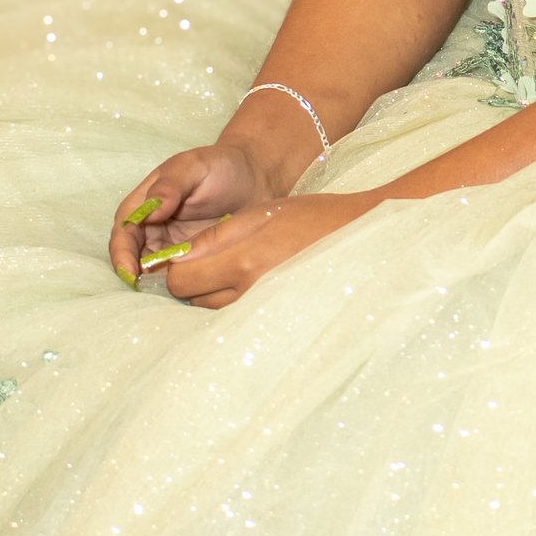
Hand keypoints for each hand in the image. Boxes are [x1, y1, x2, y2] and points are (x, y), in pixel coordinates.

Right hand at [109, 141, 268, 285]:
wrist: (256, 179)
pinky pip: (181, 278)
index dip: (122, 255)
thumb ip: (171, 184)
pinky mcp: (192, 261)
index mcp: (143, 205)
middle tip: (151, 293)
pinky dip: (182, 286)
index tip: (130, 273)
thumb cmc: (222, 166)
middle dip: (138, 277)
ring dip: (158, 286)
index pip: (124, 233)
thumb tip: (151, 211)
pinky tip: (192, 293)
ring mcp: (171, 248)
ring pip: (155, 273)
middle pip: (134, 259)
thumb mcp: (195, 166)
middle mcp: (152, 230)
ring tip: (173, 294)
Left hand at [128, 188, 384, 307]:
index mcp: (244, 262)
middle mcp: (251, 294)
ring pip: (213, 310)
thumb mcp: (260, 214)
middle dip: (194, 279)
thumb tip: (177, 257)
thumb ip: (215, 237)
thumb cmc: (310, 217)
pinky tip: (251, 282)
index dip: (175, 265)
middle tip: (211, 257)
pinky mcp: (275, 321)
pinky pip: (236, 316)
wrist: (360, 237)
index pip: (180, 280)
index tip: (185, 252)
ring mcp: (264, 311)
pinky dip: (233, 301)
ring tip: (236, 267)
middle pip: (193, 300)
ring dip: (212, 291)